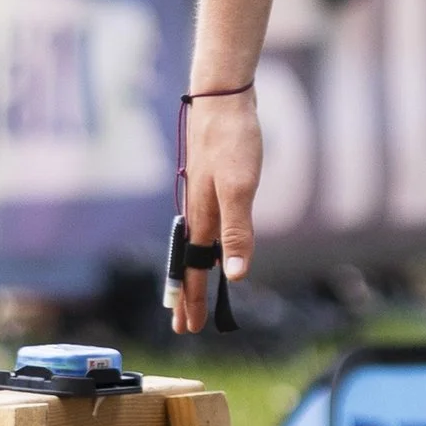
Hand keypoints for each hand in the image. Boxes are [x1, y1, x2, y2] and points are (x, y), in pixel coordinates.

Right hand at [171, 82, 260, 334]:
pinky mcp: (213, 181)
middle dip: (186, 293)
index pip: (194, 269)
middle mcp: (198, 208)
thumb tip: (235, 275)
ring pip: (196, 243)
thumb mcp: (241, 188)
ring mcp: (203, 194)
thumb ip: (238, 232)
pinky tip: (213, 244)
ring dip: (195, 270)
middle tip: (184, 325)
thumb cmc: (233, 140)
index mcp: (202, 216)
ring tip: (193, 290)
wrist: (223, 96)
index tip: (188, 329)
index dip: (192, 299)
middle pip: (189, 260)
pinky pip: (205, 225)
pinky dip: (205, 246)